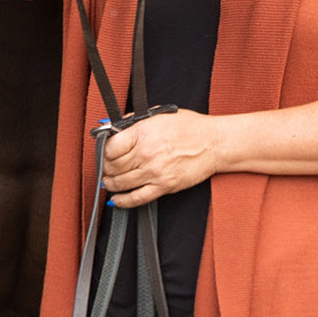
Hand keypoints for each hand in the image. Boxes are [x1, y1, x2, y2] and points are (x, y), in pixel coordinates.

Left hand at [101, 110, 221, 207]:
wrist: (214, 143)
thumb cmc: (190, 127)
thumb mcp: (159, 115)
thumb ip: (134, 121)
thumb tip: (114, 128)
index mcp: (143, 133)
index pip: (110, 147)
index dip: (104, 152)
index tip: (105, 153)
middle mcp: (146, 153)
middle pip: (113, 167)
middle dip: (106, 169)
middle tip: (106, 169)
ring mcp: (154, 171)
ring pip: (121, 183)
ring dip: (111, 184)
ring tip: (110, 182)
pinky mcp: (164, 186)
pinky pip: (136, 198)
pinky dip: (123, 201)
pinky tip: (117, 200)